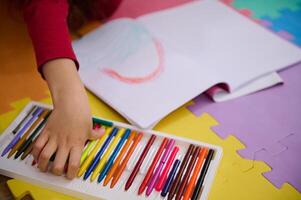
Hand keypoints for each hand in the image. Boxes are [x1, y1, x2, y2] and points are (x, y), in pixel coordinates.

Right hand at [31, 58, 103, 178]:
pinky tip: (37, 156)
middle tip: (57, 172)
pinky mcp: (46, 131)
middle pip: (57, 165)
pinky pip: (37, 145)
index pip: (73, 164)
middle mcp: (65, 143)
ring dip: (43, 165)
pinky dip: (35, 153)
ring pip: (45, 157)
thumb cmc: (82, 113)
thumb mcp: (90, 125)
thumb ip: (95, 133)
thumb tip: (102, 133)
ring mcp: (54, 137)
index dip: (71, 174)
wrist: (70, 101)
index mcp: (78, 143)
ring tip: (44, 168)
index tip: (70, 176)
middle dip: (56, 173)